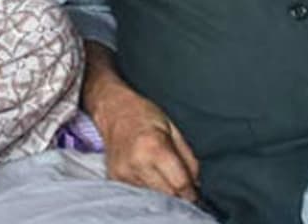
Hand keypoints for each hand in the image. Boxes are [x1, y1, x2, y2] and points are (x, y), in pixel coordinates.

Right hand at [96, 87, 200, 201]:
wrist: (113, 110)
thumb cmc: (144, 115)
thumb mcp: (174, 130)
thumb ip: (188, 159)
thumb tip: (195, 185)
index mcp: (153, 148)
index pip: (179, 183)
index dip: (190, 192)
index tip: (194, 193)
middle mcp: (136, 163)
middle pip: (166, 195)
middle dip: (177, 194)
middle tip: (181, 188)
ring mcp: (122, 172)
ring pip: (152, 197)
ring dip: (161, 194)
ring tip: (162, 178)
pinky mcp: (114, 178)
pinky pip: (138, 193)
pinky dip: (147, 190)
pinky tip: (148, 177)